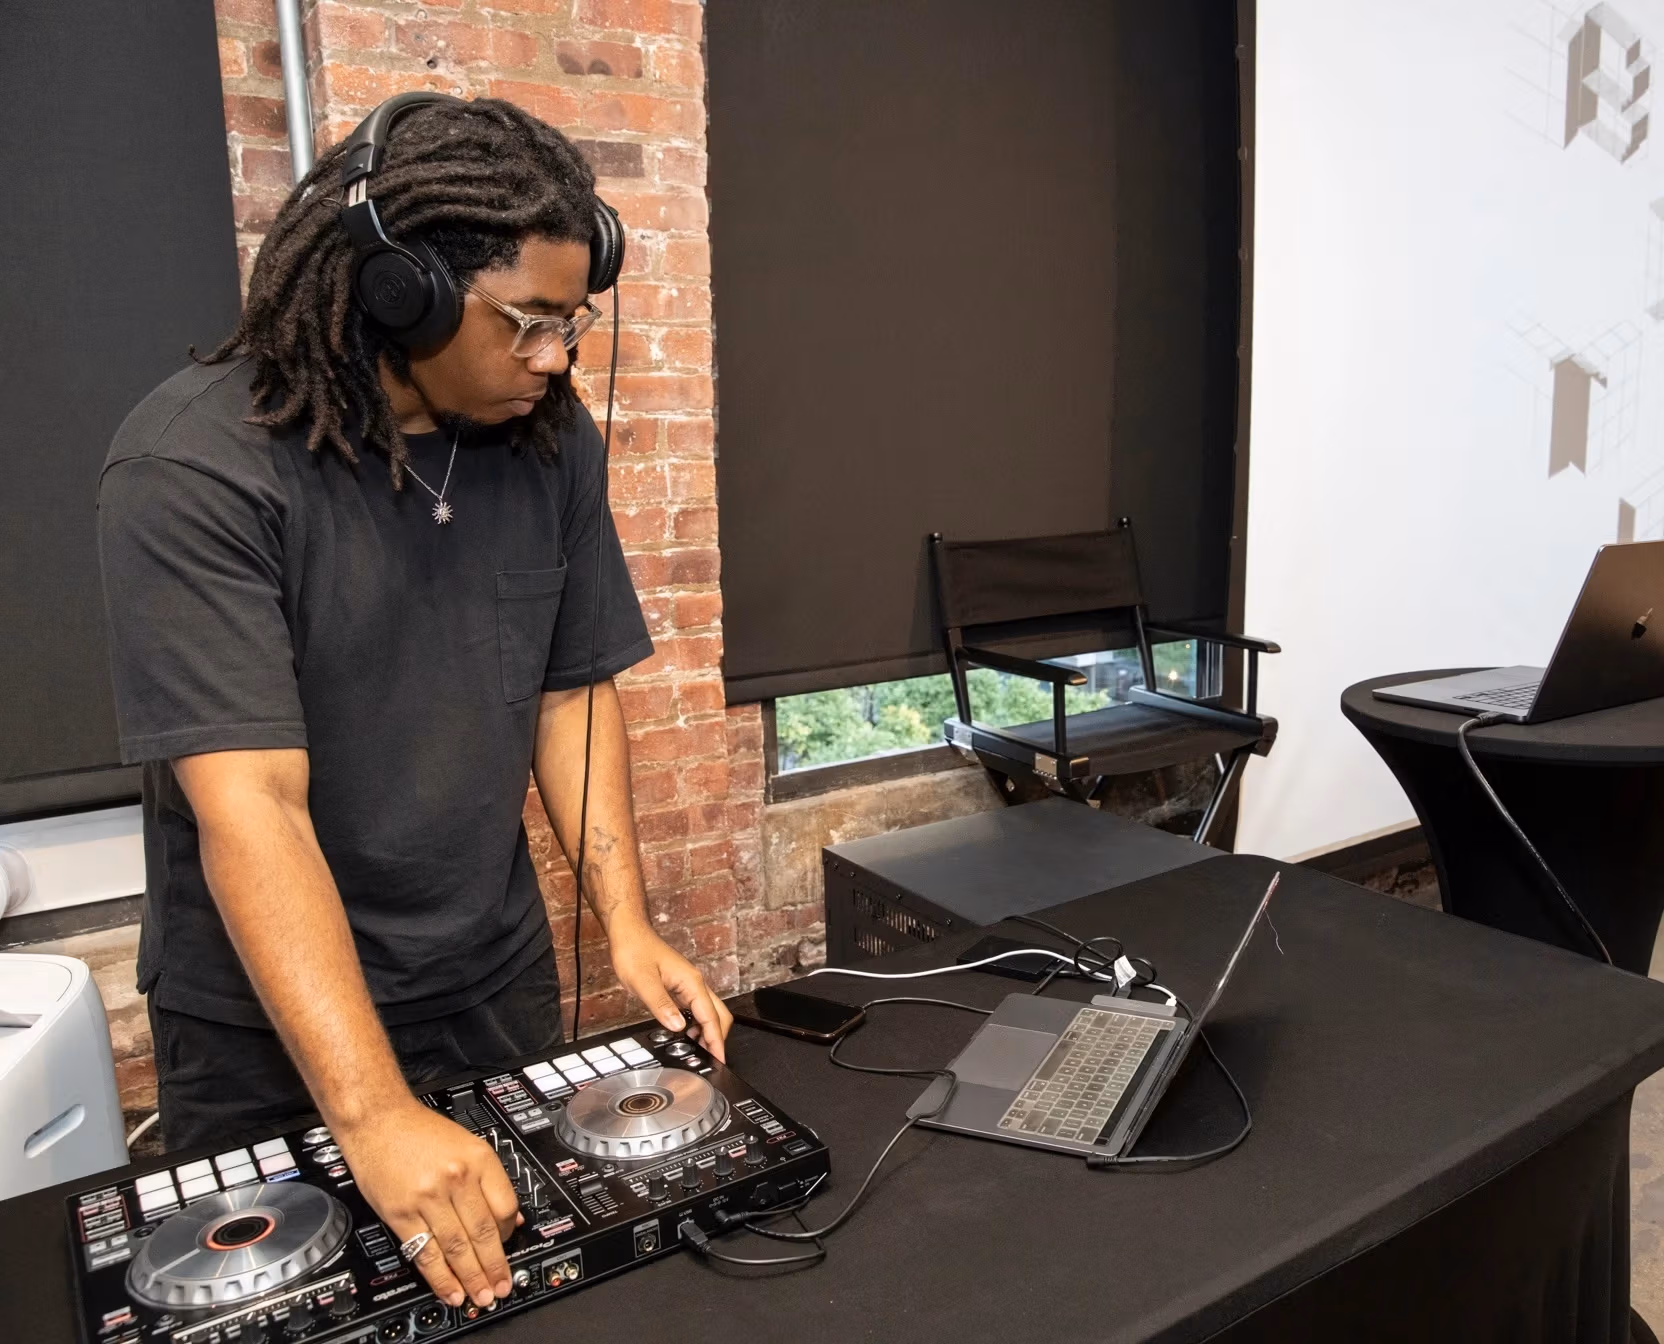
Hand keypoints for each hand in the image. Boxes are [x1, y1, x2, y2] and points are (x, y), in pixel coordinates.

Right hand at [336, 1101, 520, 1308]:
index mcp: (478, 1159)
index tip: (508, 1248)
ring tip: (481, 1296)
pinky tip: (450, 1290)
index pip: (505, 1207)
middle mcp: (456, 1178)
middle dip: (494, 1267)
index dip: (509, 1234)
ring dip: (471, 1278)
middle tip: (502, 1288)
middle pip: (483, 1232)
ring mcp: (428, 1198)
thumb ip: (489, 1180)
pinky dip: (440, 1277)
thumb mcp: (467, 1144)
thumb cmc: (420, 1132)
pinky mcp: (401, 1215)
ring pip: (457, 1247)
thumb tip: (510, 1217)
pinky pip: (426, 1253)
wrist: (378, 1121)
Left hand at [608, 914, 733, 1059]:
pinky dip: (698, 1024)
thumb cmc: (634, 951)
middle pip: (718, 1015)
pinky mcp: (681, 986)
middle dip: (718, 1038)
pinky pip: (697, 1008)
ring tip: (700, 1052)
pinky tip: (687, 1034)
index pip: (711, 1017)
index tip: (719, 1059)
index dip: (716, 1041)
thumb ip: (661, 1005)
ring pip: (709, 1011)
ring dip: (708, 1032)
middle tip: (711, 1060)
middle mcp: (695, 983)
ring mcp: (689, 984)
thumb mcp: (643, 982)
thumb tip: (678, 1027)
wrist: (629, 933)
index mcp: (691, 982)